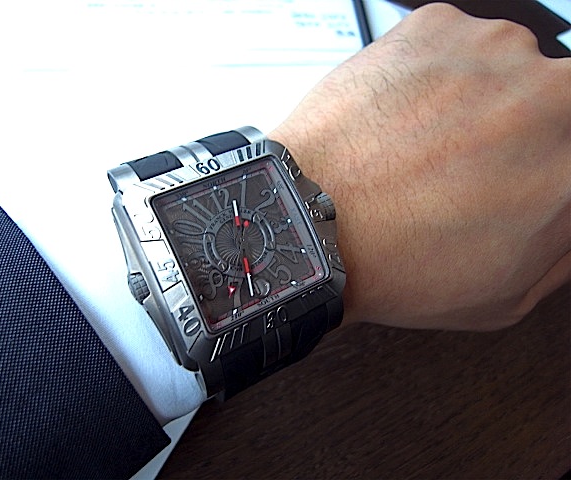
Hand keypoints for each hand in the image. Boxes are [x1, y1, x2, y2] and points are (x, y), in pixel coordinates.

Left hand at [271, 3, 570, 329]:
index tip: (517, 174)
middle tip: (471, 165)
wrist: (308, 222)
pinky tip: (399, 120)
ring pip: (507, 70)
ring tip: (420, 147)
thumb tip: (565, 212)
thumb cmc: (392, 263)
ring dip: (475, 102)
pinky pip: (455, 47)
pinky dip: (432, 77)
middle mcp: (550, 101)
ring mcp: (494, 54)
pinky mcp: (439, 28)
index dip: (543, 167)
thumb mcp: (504, 295)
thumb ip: (562, 246)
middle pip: (556, 103)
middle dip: (520, 133)